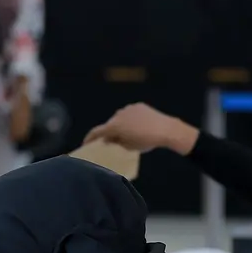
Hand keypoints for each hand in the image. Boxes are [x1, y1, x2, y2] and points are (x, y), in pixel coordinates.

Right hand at [83, 102, 198, 154]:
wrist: (166, 130)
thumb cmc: (146, 141)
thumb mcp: (129, 147)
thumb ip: (116, 142)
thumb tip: (108, 139)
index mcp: (113, 125)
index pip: (96, 132)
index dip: (89, 138)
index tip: (85, 144)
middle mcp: (118, 114)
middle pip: (109, 124)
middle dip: (110, 132)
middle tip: (113, 141)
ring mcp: (128, 108)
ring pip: (120, 118)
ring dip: (121, 125)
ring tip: (129, 133)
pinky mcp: (138, 106)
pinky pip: (130, 113)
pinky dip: (130, 120)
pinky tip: (139, 126)